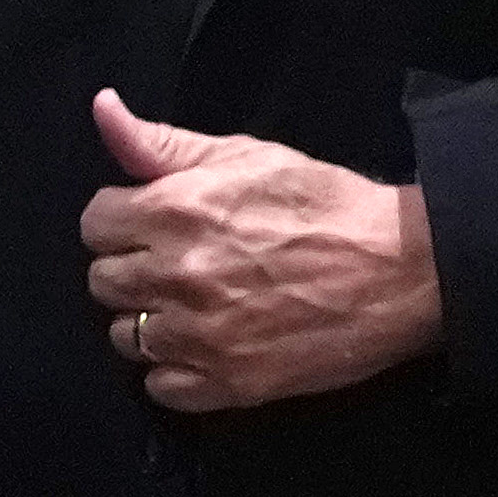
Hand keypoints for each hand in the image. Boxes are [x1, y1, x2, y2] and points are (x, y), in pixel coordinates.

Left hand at [80, 93, 438, 408]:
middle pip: (103, 282)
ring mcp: (201, 335)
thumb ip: (161, 143)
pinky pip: (161, 387)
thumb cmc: (324, 204)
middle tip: (173, 265)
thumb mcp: (243, 155)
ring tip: (190, 306)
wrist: (404, 270)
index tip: (150, 224)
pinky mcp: (231, 383)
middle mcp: (177, 276)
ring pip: (126, 337)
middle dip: (131, 269)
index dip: (121, 221)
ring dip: (148, 321)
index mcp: (174, 212)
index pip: (94, 224)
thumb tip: (103, 109)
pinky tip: (204, 346)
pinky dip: (174, 371)